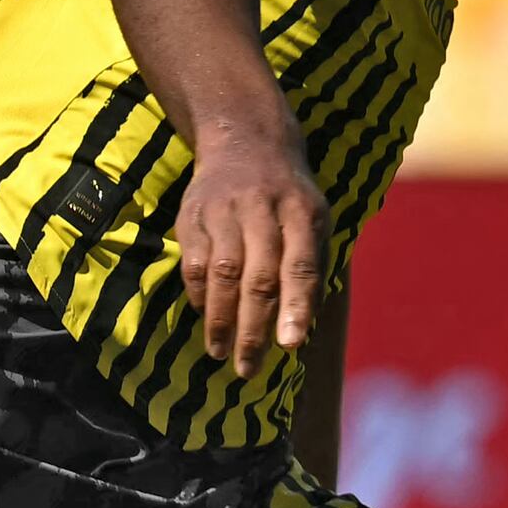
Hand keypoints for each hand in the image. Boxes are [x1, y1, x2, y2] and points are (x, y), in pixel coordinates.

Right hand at [173, 111, 327, 363]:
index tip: (289, 346)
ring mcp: (224, 210)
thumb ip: (311, 270)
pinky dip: (200, 295)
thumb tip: (300, 329)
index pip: (300, 265)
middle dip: (253, 329)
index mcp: (302, 212)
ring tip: (221, 353)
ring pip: (222, 273)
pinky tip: (206, 317)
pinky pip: (194, 263)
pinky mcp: (193, 214)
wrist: (243, 139)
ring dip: (220, 319)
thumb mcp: (315, 220)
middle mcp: (263, 209)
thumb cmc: (288, 196)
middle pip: (257, 276)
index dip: (296, 307)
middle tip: (248, 368)